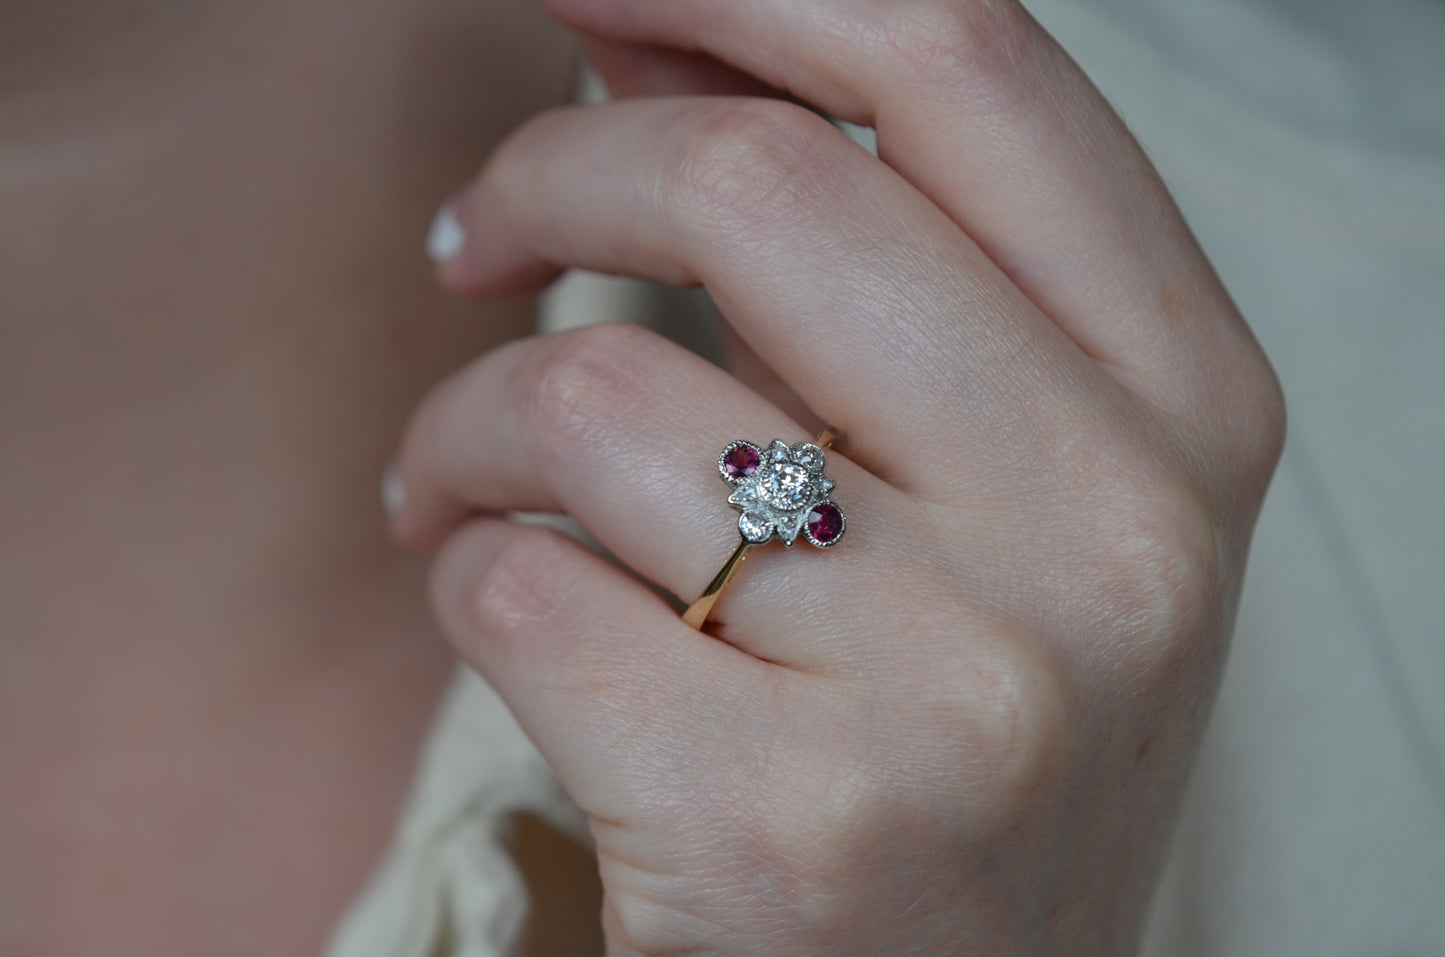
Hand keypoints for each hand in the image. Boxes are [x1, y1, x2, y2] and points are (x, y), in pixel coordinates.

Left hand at [389, 0, 1284, 951]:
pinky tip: (506, 606)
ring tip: (463, 482)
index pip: (964, 61)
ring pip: (592, 392)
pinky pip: (518, 588)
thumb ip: (867, 260)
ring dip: (468, 418)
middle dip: (552, 168)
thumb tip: (653, 43)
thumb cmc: (960, 721)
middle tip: (476, 236)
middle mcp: (1113, 533)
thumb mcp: (997, 484)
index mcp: (1187, 407)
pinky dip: (462, 565)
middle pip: (761, 181)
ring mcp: (962, 689)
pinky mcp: (786, 828)